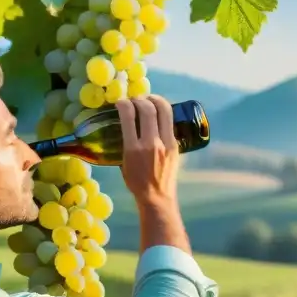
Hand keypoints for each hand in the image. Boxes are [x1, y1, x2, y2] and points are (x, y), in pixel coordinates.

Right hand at [117, 96, 179, 210]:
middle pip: (148, 109)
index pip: (128, 116)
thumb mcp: (124, 161)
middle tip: (135, 100)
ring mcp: (166, 143)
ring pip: (164, 110)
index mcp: (133, 149)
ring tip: (149, 99)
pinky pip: (170, 121)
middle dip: (139, 99)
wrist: (156, 197)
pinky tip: (158, 111)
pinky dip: (163, 111)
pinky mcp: (175, 145)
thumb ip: (126, 141)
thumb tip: (126, 123)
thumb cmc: (136, 181)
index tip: (120, 102)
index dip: (123, 103)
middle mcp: (151, 143)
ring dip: (155, 99)